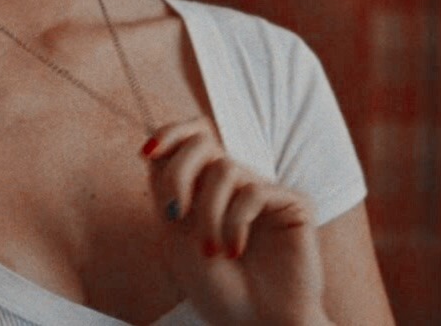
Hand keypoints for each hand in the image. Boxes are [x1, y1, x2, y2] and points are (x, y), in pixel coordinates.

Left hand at [143, 119, 326, 325]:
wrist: (256, 325)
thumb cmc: (216, 289)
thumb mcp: (176, 236)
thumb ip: (166, 190)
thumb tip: (152, 150)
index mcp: (206, 186)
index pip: (189, 138)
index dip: (169, 134)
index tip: (147, 152)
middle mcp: (235, 183)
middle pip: (202, 142)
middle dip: (180, 173)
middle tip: (175, 214)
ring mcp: (263, 191)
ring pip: (224, 169)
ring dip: (208, 211)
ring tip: (212, 251)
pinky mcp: (292, 203)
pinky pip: (254, 191)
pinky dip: (235, 222)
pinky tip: (235, 250)